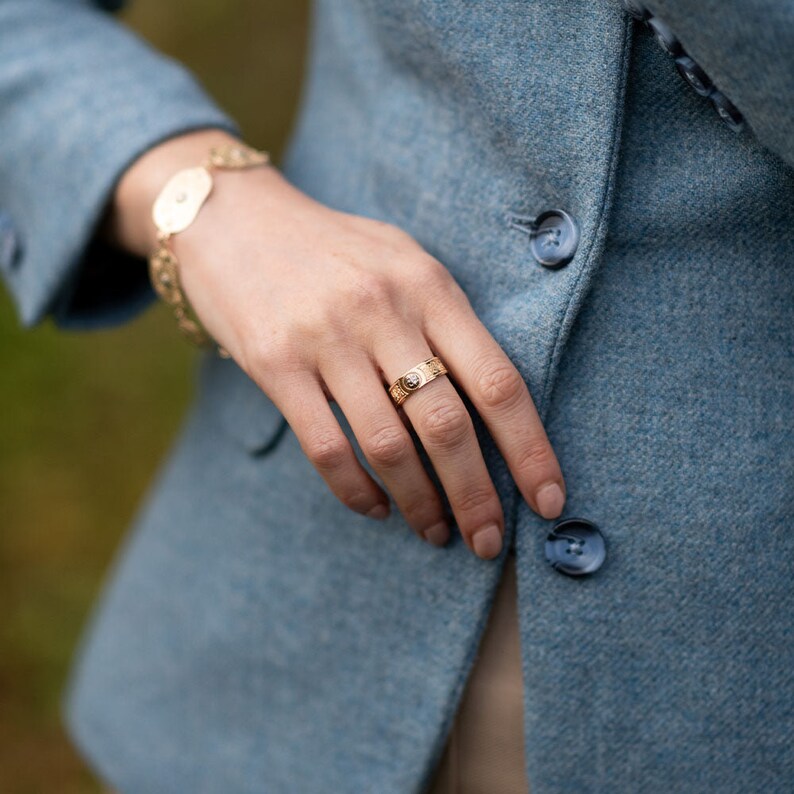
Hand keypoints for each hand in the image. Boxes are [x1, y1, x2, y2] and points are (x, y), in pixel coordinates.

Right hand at [106, 130, 566, 558]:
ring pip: (389, 446)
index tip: (550, 501)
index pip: (498, 382)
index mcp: (429, 286)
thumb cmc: (334, 248)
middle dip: (477, 496)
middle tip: (489, 542)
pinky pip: (326, 447)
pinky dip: (355, 490)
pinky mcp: (275, 363)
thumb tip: (490, 402)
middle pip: (447, 425)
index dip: (530, 450)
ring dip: (419, 503)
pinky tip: (374, 508)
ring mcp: (327, 338)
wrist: (233, 218)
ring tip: (436, 532)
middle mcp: (384, 311)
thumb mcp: (403, 260)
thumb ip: (446, 319)